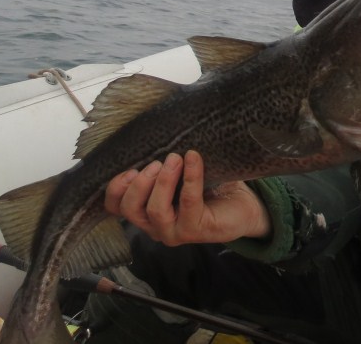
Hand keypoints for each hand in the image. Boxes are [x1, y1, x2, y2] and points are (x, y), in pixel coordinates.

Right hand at [104, 150, 271, 245]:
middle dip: (138, 183)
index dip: (115, 189)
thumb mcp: (180, 170)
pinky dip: (190, 178)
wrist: (244, 204)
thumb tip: (156, 129)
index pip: (115, 207)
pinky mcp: (195, 230)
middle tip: (156, 162)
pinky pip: (188, 202)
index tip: (129, 168)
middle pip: (130, 209)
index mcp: (144, 211)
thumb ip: (162, 159)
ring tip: (174, 159)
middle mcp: (155, 226)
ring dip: (163, 181)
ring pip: (155, 210)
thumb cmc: (209, 184)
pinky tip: (193, 159)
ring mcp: (174, 232)